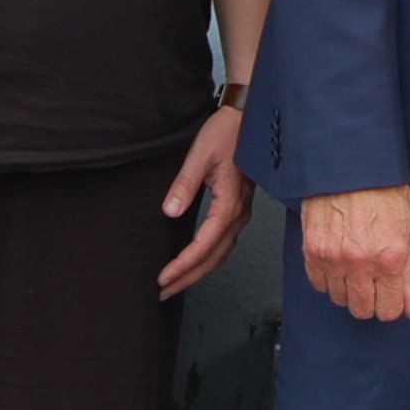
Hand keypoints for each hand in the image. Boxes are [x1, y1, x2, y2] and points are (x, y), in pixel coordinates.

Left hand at [156, 105, 254, 298]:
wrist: (245, 118)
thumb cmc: (225, 132)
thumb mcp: (200, 155)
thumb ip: (185, 184)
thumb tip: (170, 211)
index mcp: (229, 203)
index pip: (204, 246)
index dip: (183, 265)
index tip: (164, 277)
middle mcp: (238, 213)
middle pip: (214, 257)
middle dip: (189, 277)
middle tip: (164, 291)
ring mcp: (241, 211)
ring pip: (221, 253)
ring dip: (199, 271)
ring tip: (176, 283)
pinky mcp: (238, 207)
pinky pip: (224, 243)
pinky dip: (209, 258)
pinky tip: (196, 261)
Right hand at [300, 184, 409, 321]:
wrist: (354, 165)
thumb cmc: (385, 192)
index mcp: (390, 258)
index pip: (389, 310)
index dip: (390, 305)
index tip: (389, 295)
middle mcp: (361, 262)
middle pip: (362, 310)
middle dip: (370, 301)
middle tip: (372, 282)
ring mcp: (334, 258)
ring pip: (339, 299)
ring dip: (347, 288)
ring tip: (355, 266)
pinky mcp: (312, 250)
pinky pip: (317, 283)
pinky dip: (327, 278)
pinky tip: (338, 261)